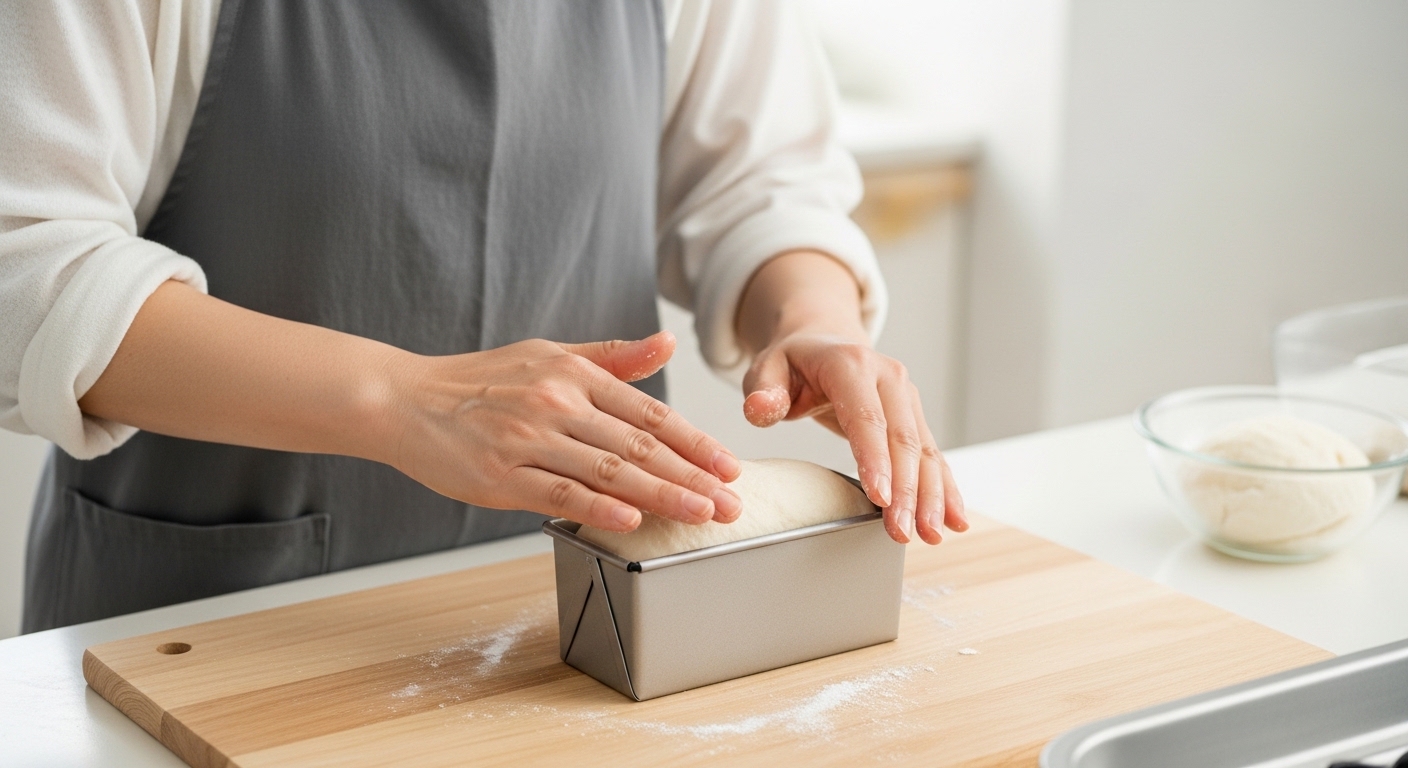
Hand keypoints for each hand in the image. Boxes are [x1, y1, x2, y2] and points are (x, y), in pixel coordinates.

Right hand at [387, 331, 742, 531]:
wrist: (404, 399)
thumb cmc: (481, 380)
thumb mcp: (549, 352)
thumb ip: (612, 356)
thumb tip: (665, 345)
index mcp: (574, 374)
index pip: (649, 413)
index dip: (695, 442)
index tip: (730, 465)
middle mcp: (557, 402)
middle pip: (639, 446)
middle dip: (692, 476)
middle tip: (731, 502)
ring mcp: (528, 439)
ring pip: (608, 471)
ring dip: (661, 495)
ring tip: (700, 515)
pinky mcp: (501, 474)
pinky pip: (558, 493)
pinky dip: (597, 507)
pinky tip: (631, 519)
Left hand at [734, 251, 965, 545]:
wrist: (824, 342)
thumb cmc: (792, 363)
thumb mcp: (766, 369)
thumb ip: (762, 391)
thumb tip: (760, 408)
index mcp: (851, 364)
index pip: (866, 416)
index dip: (875, 458)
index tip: (880, 498)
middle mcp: (888, 377)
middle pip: (901, 440)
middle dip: (905, 490)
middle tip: (901, 531)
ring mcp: (907, 397)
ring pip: (923, 452)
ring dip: (930, 496)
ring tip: (929, 535)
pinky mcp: (914, 417)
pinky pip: (932, 455)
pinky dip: (945, 488)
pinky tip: (954, 519)